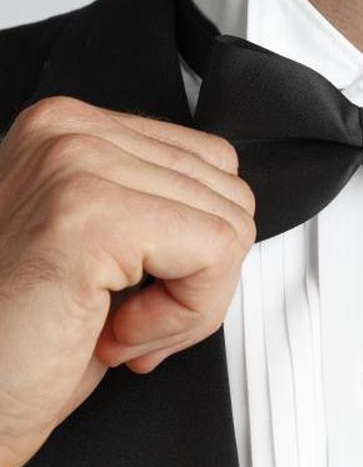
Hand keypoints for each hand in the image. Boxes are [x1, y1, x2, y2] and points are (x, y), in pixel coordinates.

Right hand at [0, 97, 254, 466]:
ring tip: (119, 325)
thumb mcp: (108, 249)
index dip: (202, 244)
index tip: (148, 289)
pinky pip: (215, 254)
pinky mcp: (90, 215)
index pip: (214, 164)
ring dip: (190, 303)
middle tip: (134, 319)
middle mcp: (70, 131)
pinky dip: (183, 314)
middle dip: (203, 278)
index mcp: (74, 128)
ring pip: (232, 227)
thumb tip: (233, 207)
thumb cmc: (24, 337)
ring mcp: (77, 164)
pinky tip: (117, 332)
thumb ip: (160, 206)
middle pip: (231, 195)